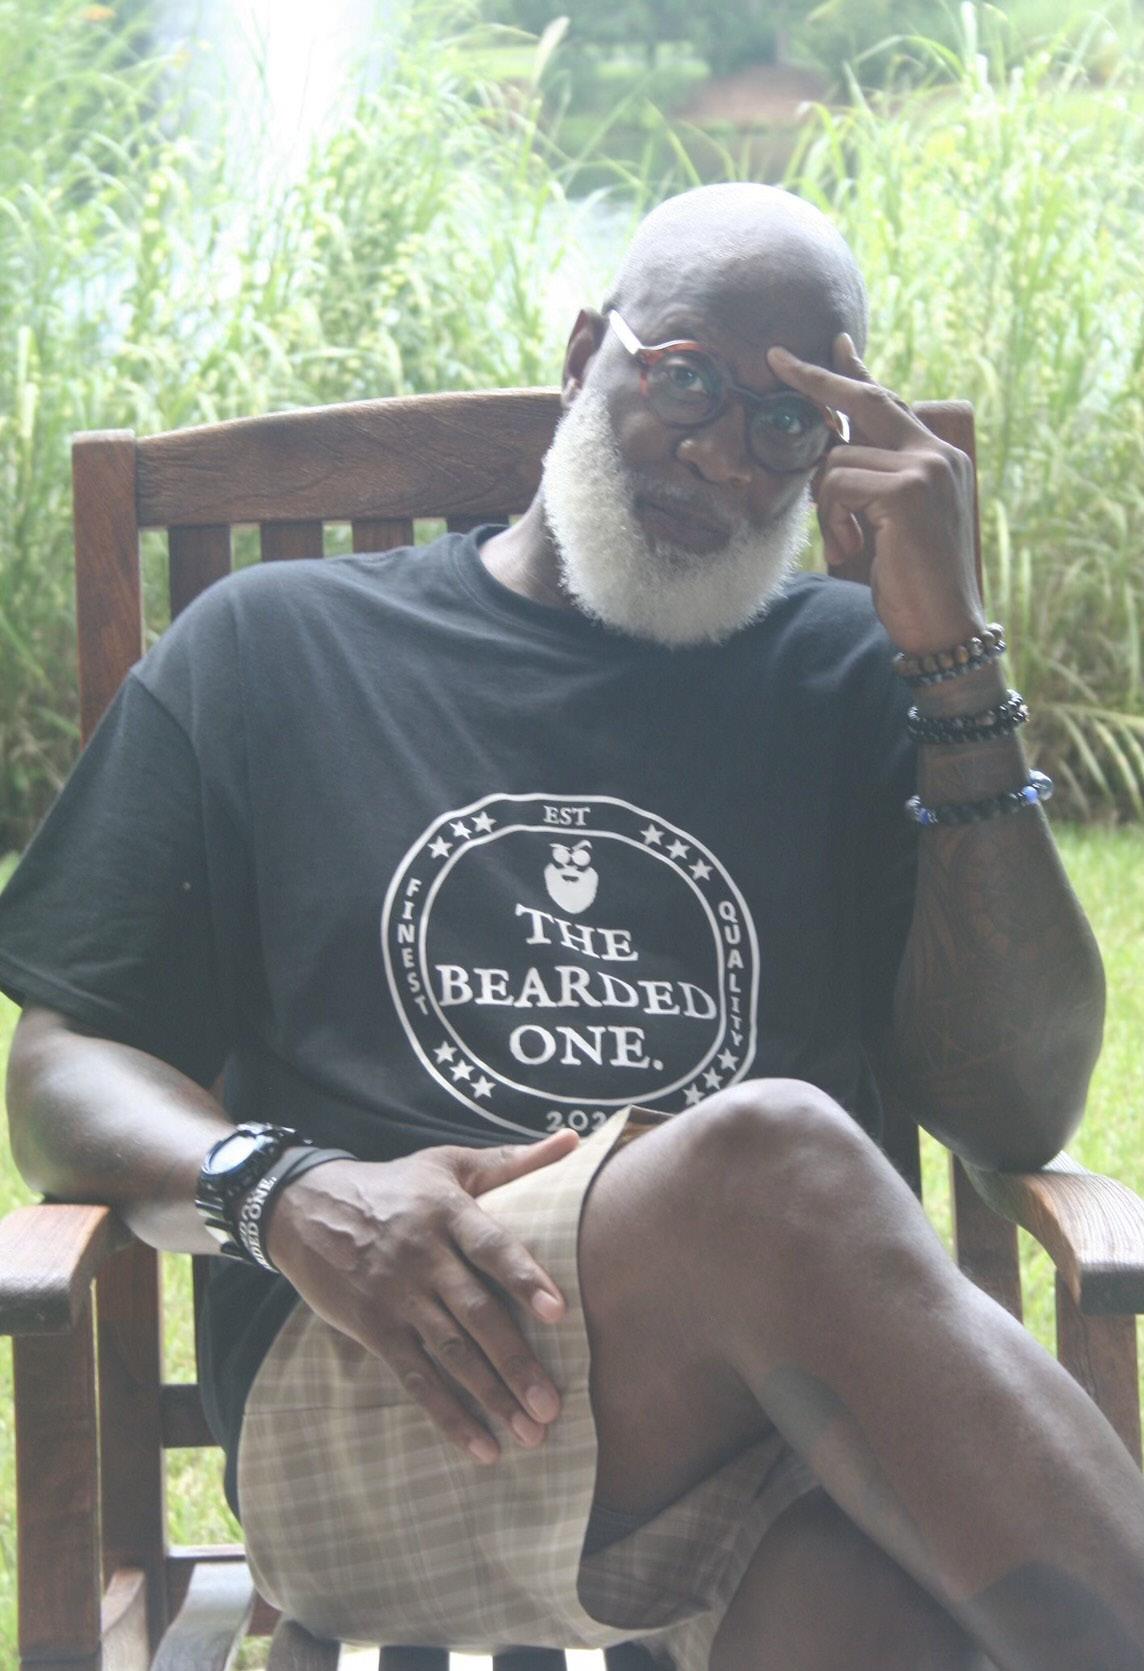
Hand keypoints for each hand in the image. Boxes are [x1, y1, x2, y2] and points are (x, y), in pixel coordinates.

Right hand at [265, 1129, 579, 1463]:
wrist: (305, 1207)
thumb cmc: (395, 1186)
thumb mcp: (448, 1164)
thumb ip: (514, 1162)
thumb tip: (574, 1140)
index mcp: (448, 1212)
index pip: (492, 1247)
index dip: (523, 1278)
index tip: (557, 1312)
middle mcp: (423, 1256)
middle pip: (476, 1314)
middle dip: (516, 1363)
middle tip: (552, 1406)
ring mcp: (396, 1296)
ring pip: (451, 1353)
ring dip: (491, 1397)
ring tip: (530, 1434)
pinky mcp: (374, 1329)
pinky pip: (415, 1378)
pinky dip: (448, 1415)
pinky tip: (480, 1447)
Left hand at [767, 334, 983, 654]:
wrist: (943, 624)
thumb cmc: (912, 581)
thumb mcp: (889, 522)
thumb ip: (870, 483)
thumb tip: (826, 457)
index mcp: (940, 457)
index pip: (891, 403)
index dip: (857, 374)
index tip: (837, 345)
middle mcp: (939, 452)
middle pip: (867, 400)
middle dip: (817, 380)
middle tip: (776, 359)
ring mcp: (927, 467)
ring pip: (838, 459)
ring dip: (826, 505)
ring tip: (847, 543)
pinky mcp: (907, 489)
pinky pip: (838, 484)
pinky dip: (832, 519)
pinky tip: (853, 547)